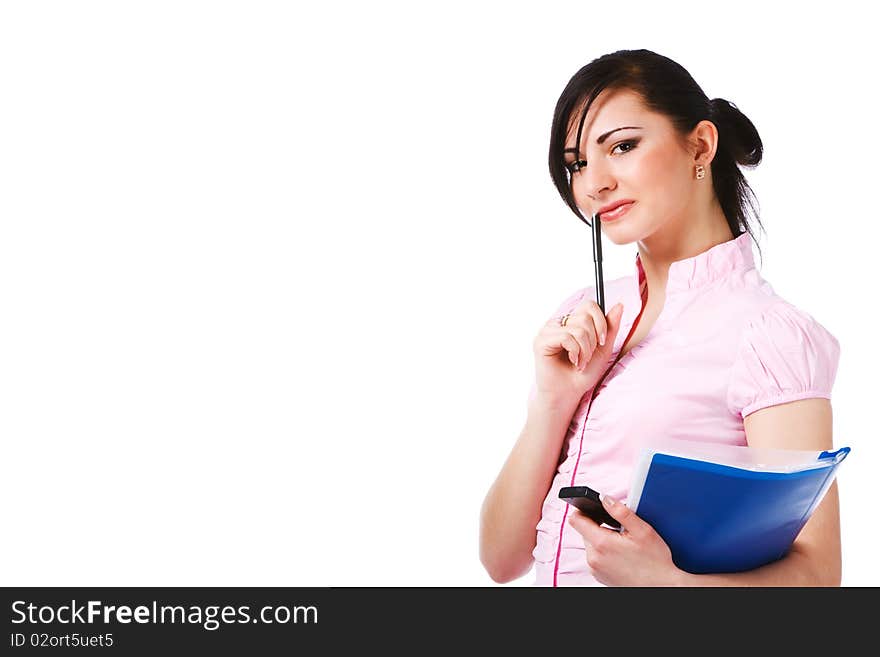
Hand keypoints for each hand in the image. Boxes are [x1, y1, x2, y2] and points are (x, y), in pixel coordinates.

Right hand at [532, 300, 623, 403]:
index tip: (601, 342)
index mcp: (571, 321)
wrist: (569, 393)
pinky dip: (575, 352)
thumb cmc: (583, 373)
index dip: (601, 322)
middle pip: (585, 317)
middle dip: (593, 341)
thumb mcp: (603, 348)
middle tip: (587, 357)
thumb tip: (620, 304)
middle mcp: (559, 323)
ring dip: (585, 350)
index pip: (589, 305)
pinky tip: (572, 362)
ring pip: (577, 329)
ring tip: (580, 362)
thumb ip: (610, 327)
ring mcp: (548, 331)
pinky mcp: (541, 341)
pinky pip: (566, 337)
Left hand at [567, 493, 683, 586]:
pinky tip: (621, 554)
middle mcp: (593, 558)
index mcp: (601, 543)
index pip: (576, 520)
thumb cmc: (654, 562)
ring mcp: (595, 569)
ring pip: (590, 544)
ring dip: (602, 539)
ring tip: (622, 543)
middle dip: (599, 526)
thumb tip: (605, 498)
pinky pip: (595, 557)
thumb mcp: (642, 530)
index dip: (583, 510)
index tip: (594, 509)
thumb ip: (620, 511)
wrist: (661, 586)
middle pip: (584, 531)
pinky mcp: (599, 576)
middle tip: (619, 530)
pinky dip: (604, 552)